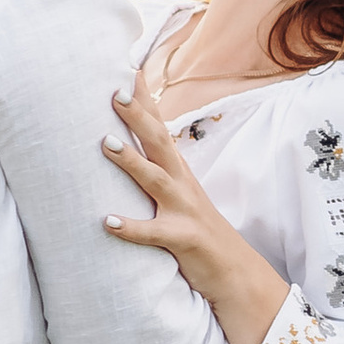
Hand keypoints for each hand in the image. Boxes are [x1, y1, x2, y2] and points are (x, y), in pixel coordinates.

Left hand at [102, 88, 292, 343]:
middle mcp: (184, 186)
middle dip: (139, 118)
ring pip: (156, 181)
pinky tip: (108, 222)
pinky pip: (155, 233)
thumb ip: (158, 175)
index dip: (146, 100)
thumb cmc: (199, 234)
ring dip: (131, 162)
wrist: (237, 274)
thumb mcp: (180, 198)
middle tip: (114, 93)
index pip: (161, 129)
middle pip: (160, 144)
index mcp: (180, 174)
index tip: (127, 70)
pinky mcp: (184, 240)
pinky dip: (131, 228)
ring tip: (106, 144)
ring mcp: (186, 212)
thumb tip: (129, 152)